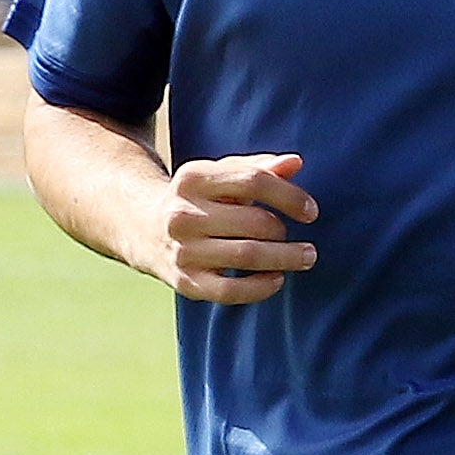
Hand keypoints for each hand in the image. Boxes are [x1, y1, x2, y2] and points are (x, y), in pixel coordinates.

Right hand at [152, 152, 316, 303]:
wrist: (143, 229)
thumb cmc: (197, 199)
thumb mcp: (219, 175)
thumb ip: (257, 168)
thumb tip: (295, 163)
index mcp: (193, 178)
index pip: (253, 181)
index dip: (290, 196)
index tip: (311, 211)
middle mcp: (183, 214)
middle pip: (255, 221)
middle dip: (287, 233)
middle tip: (306, 243)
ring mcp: (183, 250)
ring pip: (247, 255)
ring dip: (284, 259)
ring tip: (304, 258)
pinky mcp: (185, 281)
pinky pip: (230, 291)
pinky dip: (260, 287)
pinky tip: (277, 279)